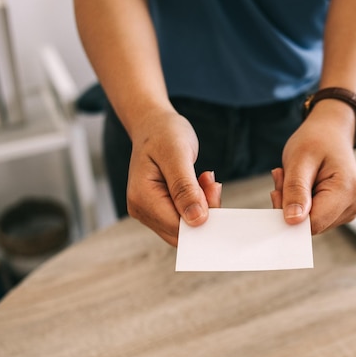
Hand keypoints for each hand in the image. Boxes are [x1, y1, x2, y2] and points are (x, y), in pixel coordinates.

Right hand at [126, 110, 221, 245]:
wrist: (153, 125)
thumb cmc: (163, 134)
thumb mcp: (177, 155)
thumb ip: (185, 188)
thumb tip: (197, 219)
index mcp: (142, 198)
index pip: (177, 227)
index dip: (202, 216)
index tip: (214, 190)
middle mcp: (142, 210)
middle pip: (182, 231)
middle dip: (204, 211)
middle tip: (211, 183)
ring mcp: (149, 211)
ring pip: (186, 226)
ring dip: (203, 205)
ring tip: (205, 179)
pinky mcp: (160, 209)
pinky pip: (185, 217)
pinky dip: (199, 202)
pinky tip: (200, 183)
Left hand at [270, 101, 355, 233]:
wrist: (331, 131)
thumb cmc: (316, 139)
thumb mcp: (300, 160)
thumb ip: (296, 191)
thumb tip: (292, 221)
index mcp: (348, 191)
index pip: (313, 224)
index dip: (289, 213)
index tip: (278, 190)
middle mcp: (355, 204)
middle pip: (312, 224)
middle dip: (291, 205)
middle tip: (284, 178)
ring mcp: (351, 209)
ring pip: (312, 222)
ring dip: (295, 203)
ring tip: (295, 177)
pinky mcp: (344, 211)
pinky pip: (316, 217)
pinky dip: (303, 204)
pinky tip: (303, 184)